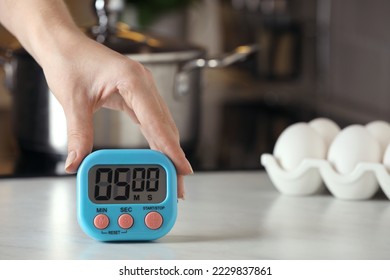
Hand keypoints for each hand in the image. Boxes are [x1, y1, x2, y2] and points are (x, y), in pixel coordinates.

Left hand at [42, 32, 192, 198]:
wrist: (64, 44)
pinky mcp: (137, 94)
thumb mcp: (72, 101)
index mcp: (132, 80)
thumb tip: (76, 162)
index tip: (182, 168)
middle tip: (179, 181)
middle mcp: (143, 83)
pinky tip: (161, 154)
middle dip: (173, 156)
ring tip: (172, 173)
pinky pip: (153, 121)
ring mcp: (143, 88)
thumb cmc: (69, 62)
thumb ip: (78, 133)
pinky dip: (158, 139)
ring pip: (163, 124)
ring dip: (168, 149)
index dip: (171, 148)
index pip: (157, 121)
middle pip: (166, 126)